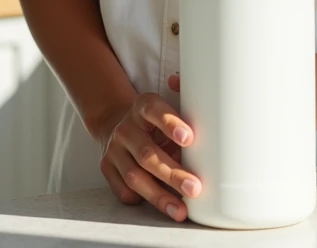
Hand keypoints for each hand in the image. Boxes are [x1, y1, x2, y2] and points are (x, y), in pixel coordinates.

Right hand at [95, 87, 201, 222]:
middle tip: (194, 187)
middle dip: (172, 174)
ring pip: (135, 176)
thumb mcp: (167, 112)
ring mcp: (114, 149)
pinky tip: (162, 206)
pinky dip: (144, 200)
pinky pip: (125, 191)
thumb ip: (185, 119)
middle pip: (147, 153)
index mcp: (143, 106)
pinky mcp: (107, 168)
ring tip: (181, 209)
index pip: (154, 111)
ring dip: (160, 196)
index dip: (171, 124)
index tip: (190, 139)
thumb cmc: (153, 122)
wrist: (116, 124)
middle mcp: (126, 127)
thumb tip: (209, 144)